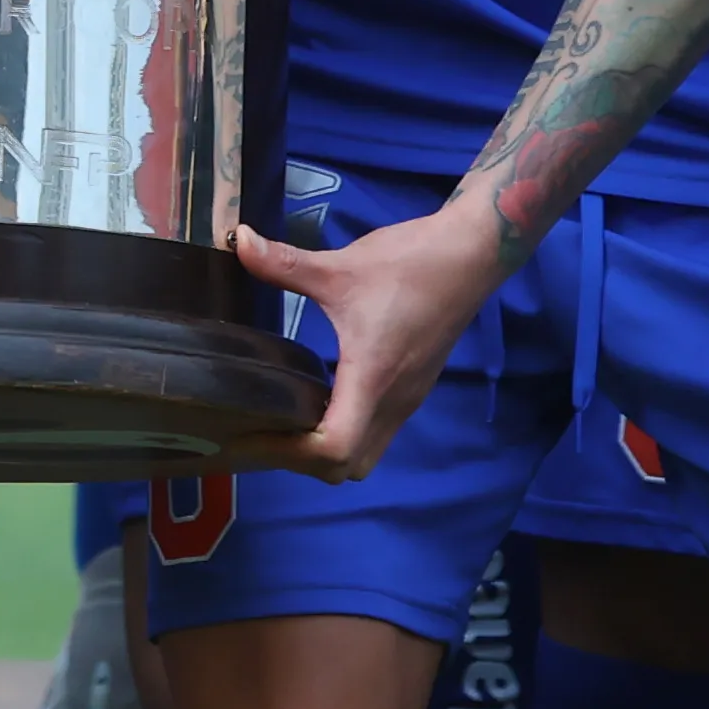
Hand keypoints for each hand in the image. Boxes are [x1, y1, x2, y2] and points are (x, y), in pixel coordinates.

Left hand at [225, 193, 493, 476]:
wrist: (470, 256)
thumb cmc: (408, 265)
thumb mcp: (340, 266)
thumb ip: (284, 263)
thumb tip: (238, 241)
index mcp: (372, 381)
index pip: (335, 449)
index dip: (290, 452)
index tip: (250, 433)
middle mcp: (392, 402)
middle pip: (349, 467)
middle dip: (301, 461)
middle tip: (257, 431)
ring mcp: (406, 400)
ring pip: (365, 453)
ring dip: (323, 451)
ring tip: (278, 421)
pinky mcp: (411, 389)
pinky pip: (374, 432)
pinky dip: (342, 433)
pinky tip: (313, 401)